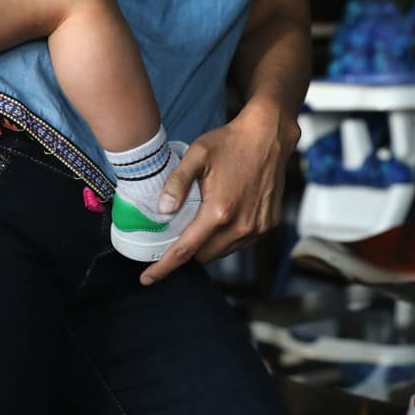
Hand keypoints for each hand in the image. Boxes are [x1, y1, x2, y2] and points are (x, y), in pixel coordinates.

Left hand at [138, 105, 299, 285]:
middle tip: (179, 229)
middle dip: (188, 249)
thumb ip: (176, 184)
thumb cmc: (231, 142)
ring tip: (203, 218)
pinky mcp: (267, 225)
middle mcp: (240, 226)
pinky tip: (223, 216)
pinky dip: (227, 237)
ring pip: (222, 252)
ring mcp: (256, 227)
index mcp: (219, 211)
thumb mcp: (196, 156)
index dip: (163, 267)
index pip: (185, 251)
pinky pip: (240, 243)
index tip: (146, 279)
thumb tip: (162, 210)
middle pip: (204, 255)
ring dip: (208, 243)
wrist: (268, 136)